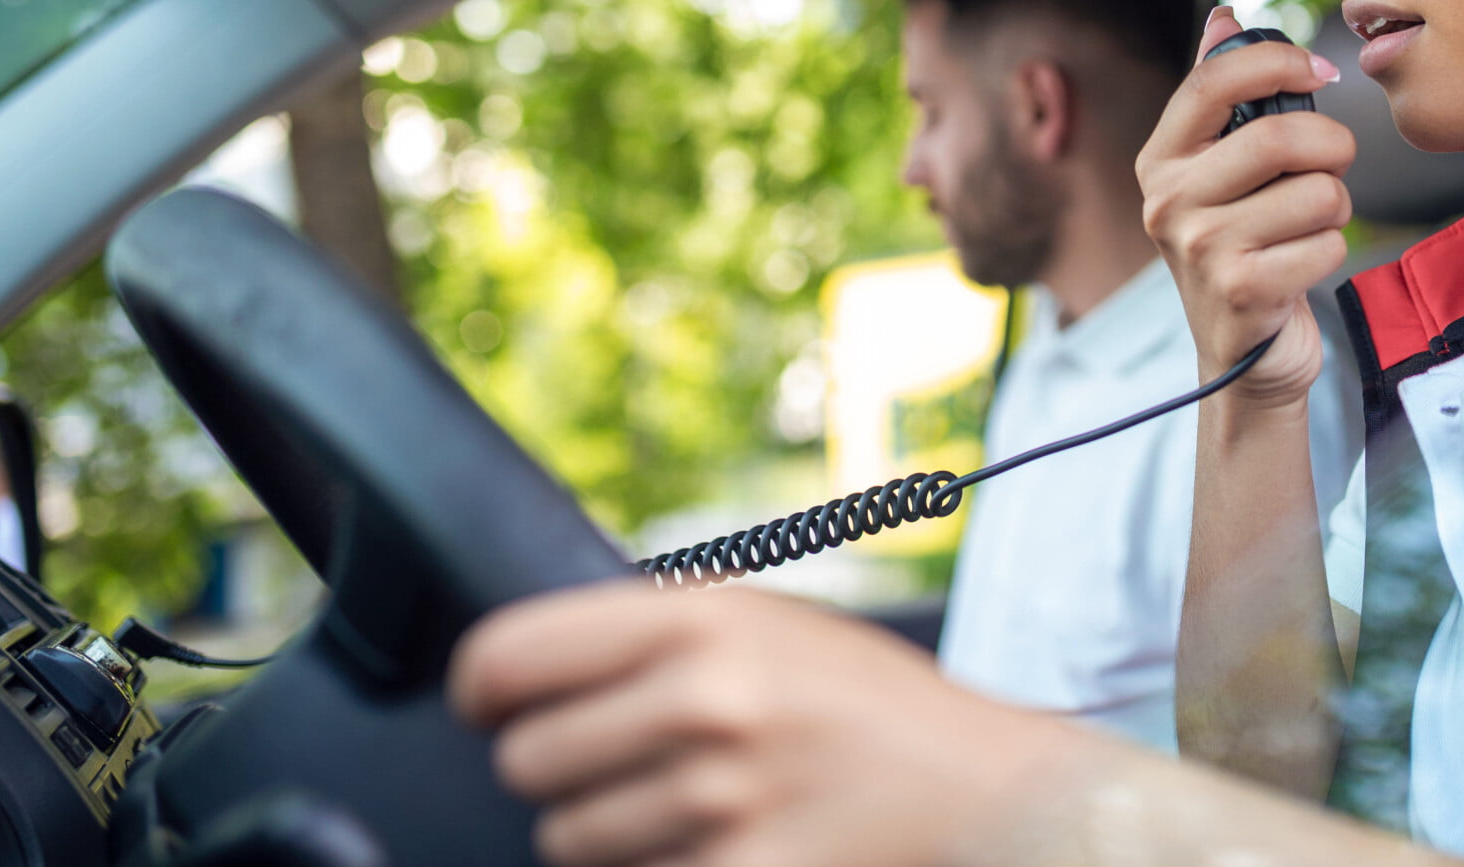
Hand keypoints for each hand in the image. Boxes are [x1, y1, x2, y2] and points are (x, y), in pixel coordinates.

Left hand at [450, 583, 1092, 866]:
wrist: (981, 787)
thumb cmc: (866, 701)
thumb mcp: (770, 622)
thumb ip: (660, 626)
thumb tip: (532, 655)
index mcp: (701, 619)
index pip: (509, 656)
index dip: (482, 688)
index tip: (492, 704)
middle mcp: (704, 701)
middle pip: (525, 760)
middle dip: (559, 768)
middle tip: (618, 761)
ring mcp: (721, 799)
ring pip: (567, 840)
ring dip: (606, 833)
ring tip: (684, 805)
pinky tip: (716, 844)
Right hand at [1137, 9, 1354, 409]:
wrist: (1246, 360)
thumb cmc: (1244, 248)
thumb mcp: (1223, 170)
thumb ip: (1223, 91)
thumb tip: (1224, 14)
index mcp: (1162, 158)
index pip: (1210, 80)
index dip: (1275, 60)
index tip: (1320, 70)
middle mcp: (1169, 201)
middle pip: (1278, 136)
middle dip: (1331, 146)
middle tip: (1332, 165)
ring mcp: (1200, 249)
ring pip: (1318, 192)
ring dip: (1336, 207)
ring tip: (1309, 227)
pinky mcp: (1241, 292)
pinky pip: (1327, 244)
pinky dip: (1334, 251)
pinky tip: (1305, 264)